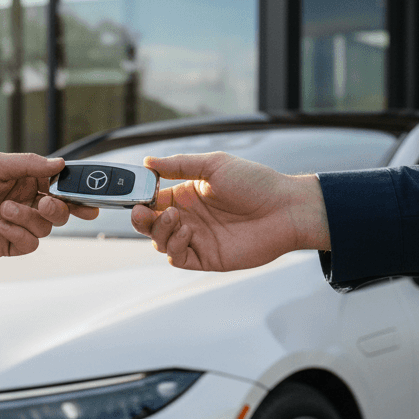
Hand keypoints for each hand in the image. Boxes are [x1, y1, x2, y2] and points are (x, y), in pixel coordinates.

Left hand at [0, 152, 97, 258]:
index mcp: (27, 180)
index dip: (77, 193)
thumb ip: (30, 164)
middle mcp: (26, 202)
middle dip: (58, 210)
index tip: (89, 199)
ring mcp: (18, 224)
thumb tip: (60, 165)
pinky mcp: (7, 243)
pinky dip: (19, 234)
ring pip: (45, 228)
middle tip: (44, 205)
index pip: (60, 186)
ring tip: (4, 210)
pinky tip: (0, 224)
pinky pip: (29, 244)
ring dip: (28, 219)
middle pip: (60, 211)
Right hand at [130, 152, 330, 270]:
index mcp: (188, 194)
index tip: (134, 194)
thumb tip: (147, 161)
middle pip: (150, 224)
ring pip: (160, 241)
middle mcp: (189, 217)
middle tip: (140, 212)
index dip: (140, 198)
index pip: (153, 199)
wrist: (285, 210)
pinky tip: (186, 232)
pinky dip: (173, 246)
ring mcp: (197, 238)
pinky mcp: (206, 258)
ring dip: (158, 230)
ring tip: (175, 218)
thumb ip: (179, 165)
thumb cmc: (255, 183)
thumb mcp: (214, 165)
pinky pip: (177, 257)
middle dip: (140, 219)